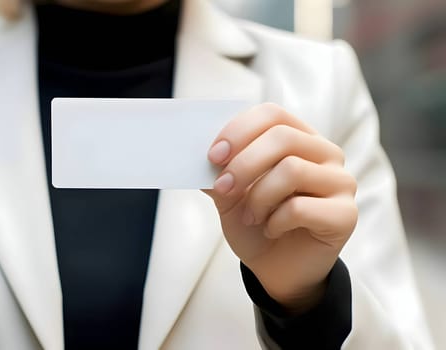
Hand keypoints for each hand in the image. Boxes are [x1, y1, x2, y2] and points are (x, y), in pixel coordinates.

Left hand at [204, 103, 357, 313]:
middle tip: (223, 188)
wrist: (275, 268)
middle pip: (283, 137)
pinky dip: (275, 221)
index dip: (240, 130)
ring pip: (292, 170)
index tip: (213, 156)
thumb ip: (216, 172)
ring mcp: (340, 182)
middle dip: (244, 164)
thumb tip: (194, 158)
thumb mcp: (228, 195)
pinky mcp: (346, 214)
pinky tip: (271, 230)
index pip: (272, 115)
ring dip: (258, 197)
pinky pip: (301, 208)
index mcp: (298, 138)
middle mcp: (325, 153)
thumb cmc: (255, 223)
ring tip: (250, 216)